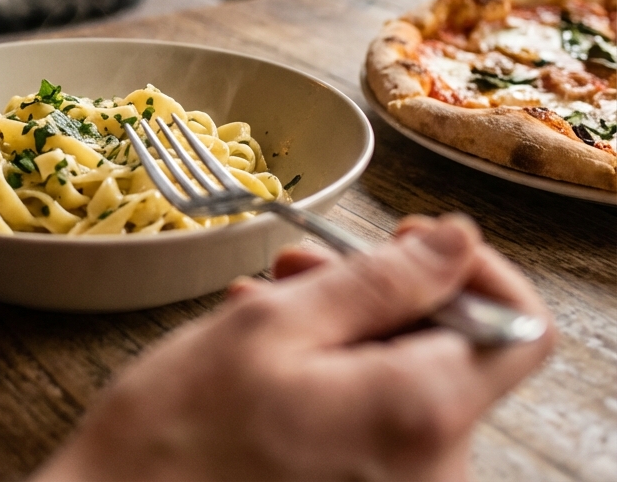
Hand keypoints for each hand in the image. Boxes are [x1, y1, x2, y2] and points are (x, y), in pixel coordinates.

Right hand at [32, 214, 554, 481]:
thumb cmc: (180, 430)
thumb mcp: (273, 326)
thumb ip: (377, 282)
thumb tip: (455, 240)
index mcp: (421, 418)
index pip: (520, 326)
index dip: (469, 268)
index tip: (403, 242)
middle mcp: (435, 473)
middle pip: (452, 347)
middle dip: (378, 290)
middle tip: (298, 262)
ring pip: (404, 377)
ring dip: (342, 325)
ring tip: (264, 301)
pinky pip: (377, 420)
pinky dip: (333, 373)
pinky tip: (268, 350)